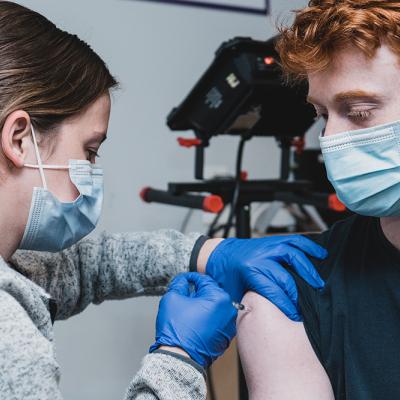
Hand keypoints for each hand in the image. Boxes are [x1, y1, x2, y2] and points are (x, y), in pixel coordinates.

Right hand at [149, 272, 236, 367]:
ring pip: (215, 307)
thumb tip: (183, 280)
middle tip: (185, 296)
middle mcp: (228, 311)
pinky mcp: (226, 337)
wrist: (179, 359)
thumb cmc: (177, 331)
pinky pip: (217, 321)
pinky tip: (195, 322)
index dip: (191, 278)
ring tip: (189, 310)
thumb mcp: (172, 298)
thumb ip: (179, 283)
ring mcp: (229, 325)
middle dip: (198, 292)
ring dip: (203, 305)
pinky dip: (208, 318)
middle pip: (211, 293)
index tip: (184, 280)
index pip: (204, 280)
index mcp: (219, 298)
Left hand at [205, 235, 327, 320]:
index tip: (295, 316)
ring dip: (309, 266)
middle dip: (300, 291)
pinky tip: (319, 252)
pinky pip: (293, 240)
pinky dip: (308, 245)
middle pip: (286, 275)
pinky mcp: (271, 240)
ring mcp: (266, 246)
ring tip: (320, 279)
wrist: (217, 254)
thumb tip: (266, 319)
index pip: (274, 291)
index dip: (287, 306)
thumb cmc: (225, 275)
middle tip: (311, 301)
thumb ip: (249, 304)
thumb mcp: (233, 293)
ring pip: (294, 252)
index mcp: (249, 270)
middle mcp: (259, 257)